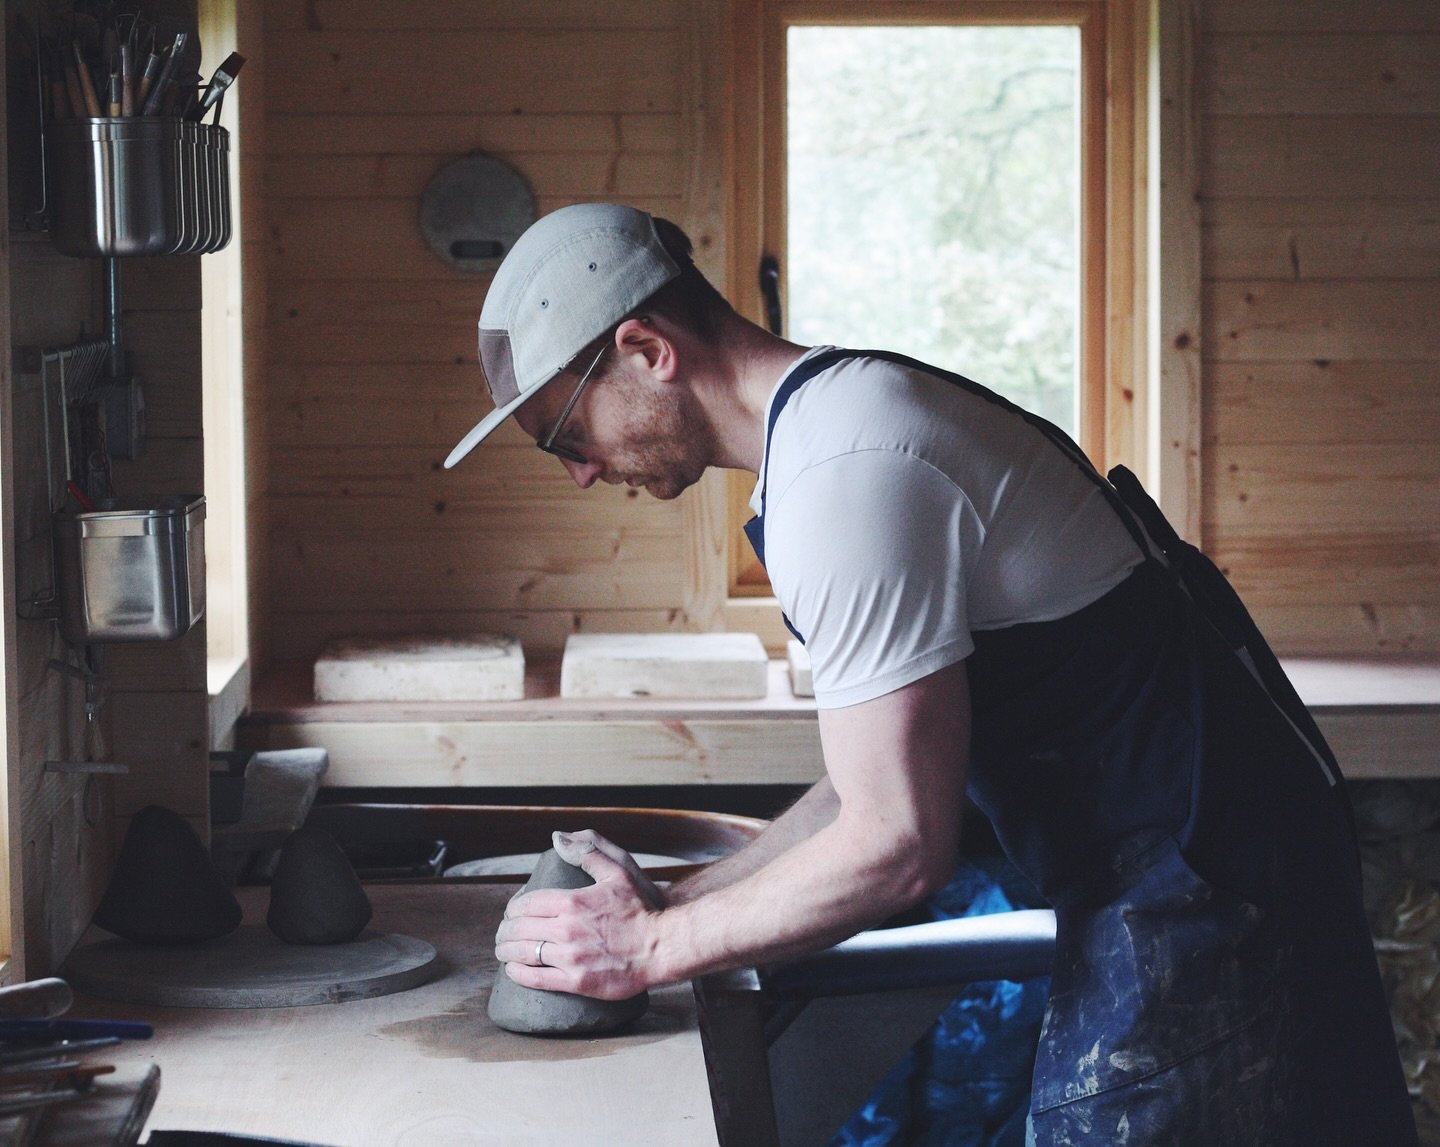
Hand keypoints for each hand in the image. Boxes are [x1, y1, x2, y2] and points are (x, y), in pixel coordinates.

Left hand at [493, 830, 664, 999]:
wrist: (661, 948)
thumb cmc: (639, 910)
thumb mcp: (617, 872)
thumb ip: (587, 852)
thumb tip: (558, 838)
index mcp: (572, 901)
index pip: (526, 904)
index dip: (512, 909)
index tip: (512, 914)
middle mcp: (567, 929)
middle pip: (519, 929)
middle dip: (505, 931)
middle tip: (504, 933)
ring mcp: (570, 957)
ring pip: (523, 953)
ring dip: (506, 951)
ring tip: (504, 951)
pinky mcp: (576, 982)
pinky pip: (535, 978)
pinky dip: (518, 973)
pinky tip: (513, 969)